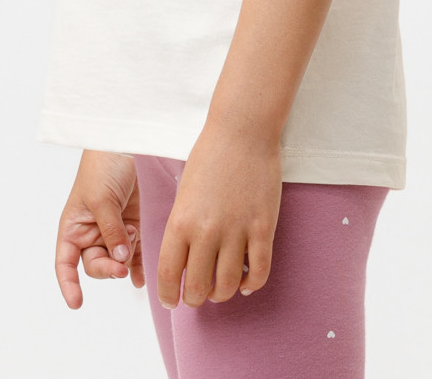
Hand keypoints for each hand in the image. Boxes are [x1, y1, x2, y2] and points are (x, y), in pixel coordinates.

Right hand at [54, 149, 144, 308]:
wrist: (124, 143)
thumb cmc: (101, 167)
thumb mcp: (102, 199)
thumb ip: (110, 231)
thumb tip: (119, 259)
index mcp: (73, 227)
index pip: (65, 262)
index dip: (68, 284)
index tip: (76, 303)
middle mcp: (90, 232)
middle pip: (95, 265)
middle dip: (108, 268)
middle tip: (121, 267)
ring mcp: (111, 229)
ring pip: (116, 260)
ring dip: (125, 261)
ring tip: (133, 245)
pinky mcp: (130, 224)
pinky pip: (132, 252)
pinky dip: (137, 264)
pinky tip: (143, 278)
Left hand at [157, 121, 281, 308]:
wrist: (242, 131)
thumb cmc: (209, 157)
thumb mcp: (183, 193)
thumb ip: (183, 228)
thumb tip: (184, 261)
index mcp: (180, 221)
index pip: (169, 275)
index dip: (168, 295)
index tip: (170, 300)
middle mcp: (206, 232)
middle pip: (198, 288)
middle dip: (195, 298)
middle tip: (197, 294)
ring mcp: (237, 231)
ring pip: (227, 286)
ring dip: (222, 293)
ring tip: (221, 287)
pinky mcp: (263, 228)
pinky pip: (258, 272)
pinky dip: (251, 284)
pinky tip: (245, 281)